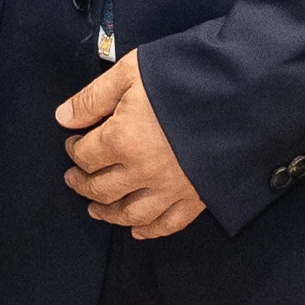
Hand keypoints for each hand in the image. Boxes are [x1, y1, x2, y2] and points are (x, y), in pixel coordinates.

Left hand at [58, 52, 203, 237]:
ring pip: (130, 213)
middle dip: (83, 184)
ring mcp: (169, 189)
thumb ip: (93, 98)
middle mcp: (141, 172)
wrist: (240, 93)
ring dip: (108, 213)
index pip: (85, 155)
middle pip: (102, 188)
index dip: (74, 150)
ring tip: (96, 209)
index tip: (73, 143)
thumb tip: (63, 118)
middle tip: (74, 179)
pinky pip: (168, 224)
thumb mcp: (131, 73)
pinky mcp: (195, 197)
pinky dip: (150, 230)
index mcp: (121, 140)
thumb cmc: (183, 77)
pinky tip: (138, 230)